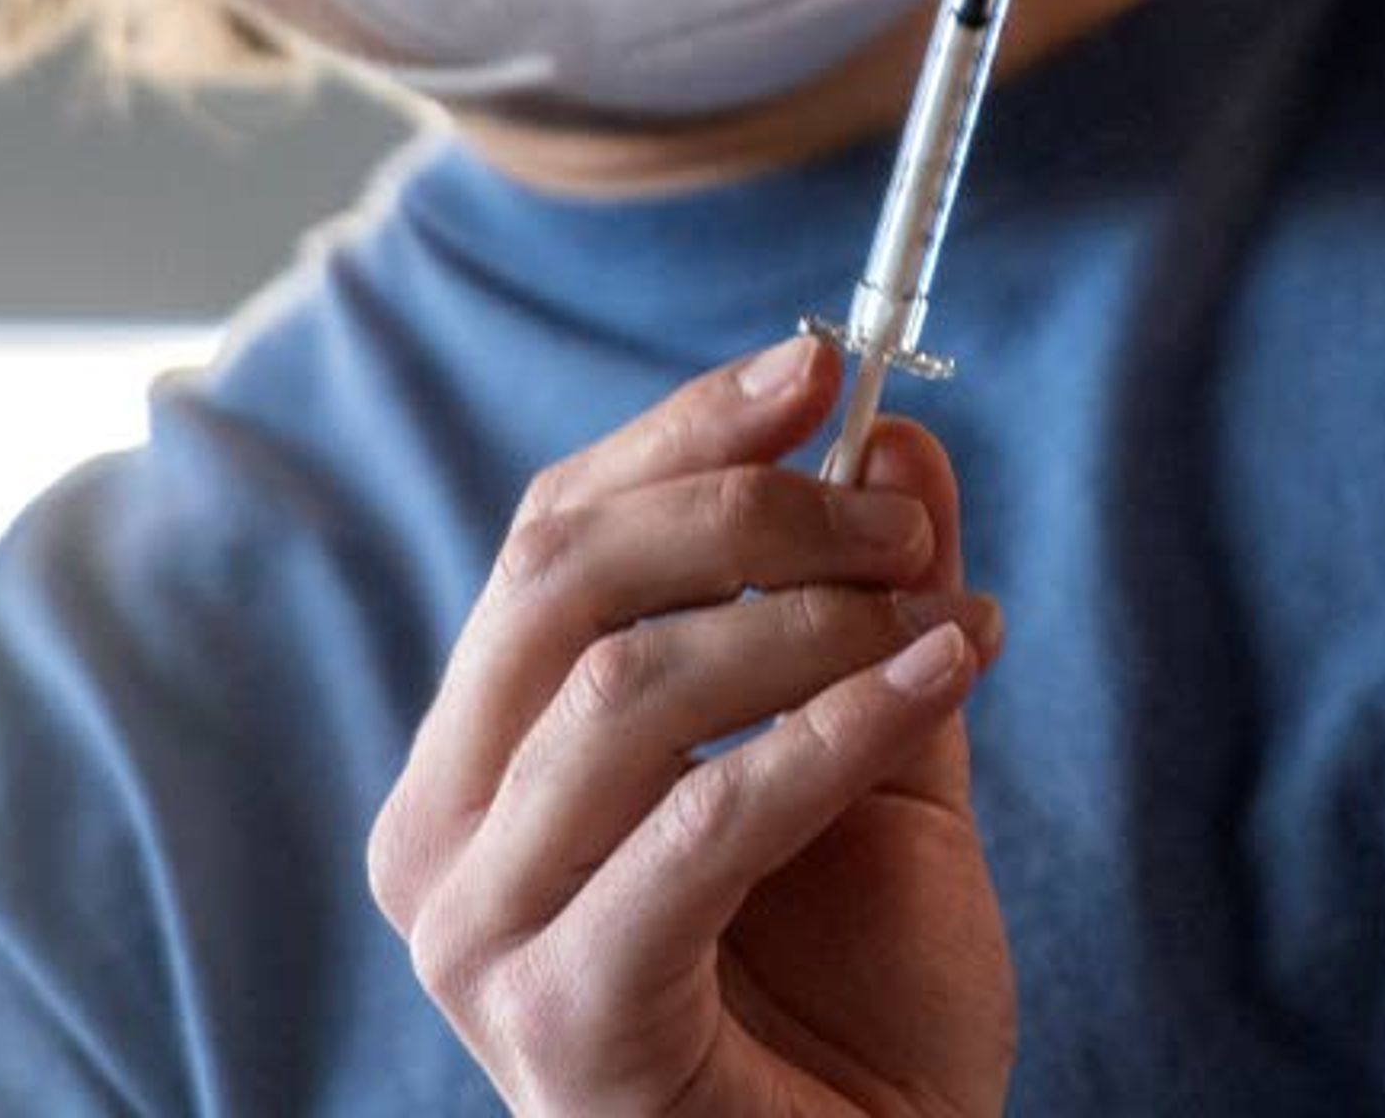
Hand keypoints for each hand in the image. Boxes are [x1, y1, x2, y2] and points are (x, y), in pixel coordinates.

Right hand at [368, 334, 1014, 1117]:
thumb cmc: (851, 1008)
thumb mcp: (878, 762)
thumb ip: (870, 607)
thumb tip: (891, 430)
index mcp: (484, 764)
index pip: (550, 542)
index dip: (680, 436)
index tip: (817, 361)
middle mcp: (442, 840)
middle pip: (563, 586)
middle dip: (747, 511)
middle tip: (898, 516)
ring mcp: (482, 940)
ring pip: (627, 689)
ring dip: (809, 620)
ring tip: (942, 613)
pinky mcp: (564, 1022)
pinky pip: (704, 827)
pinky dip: (834, 727)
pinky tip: (938, 675)